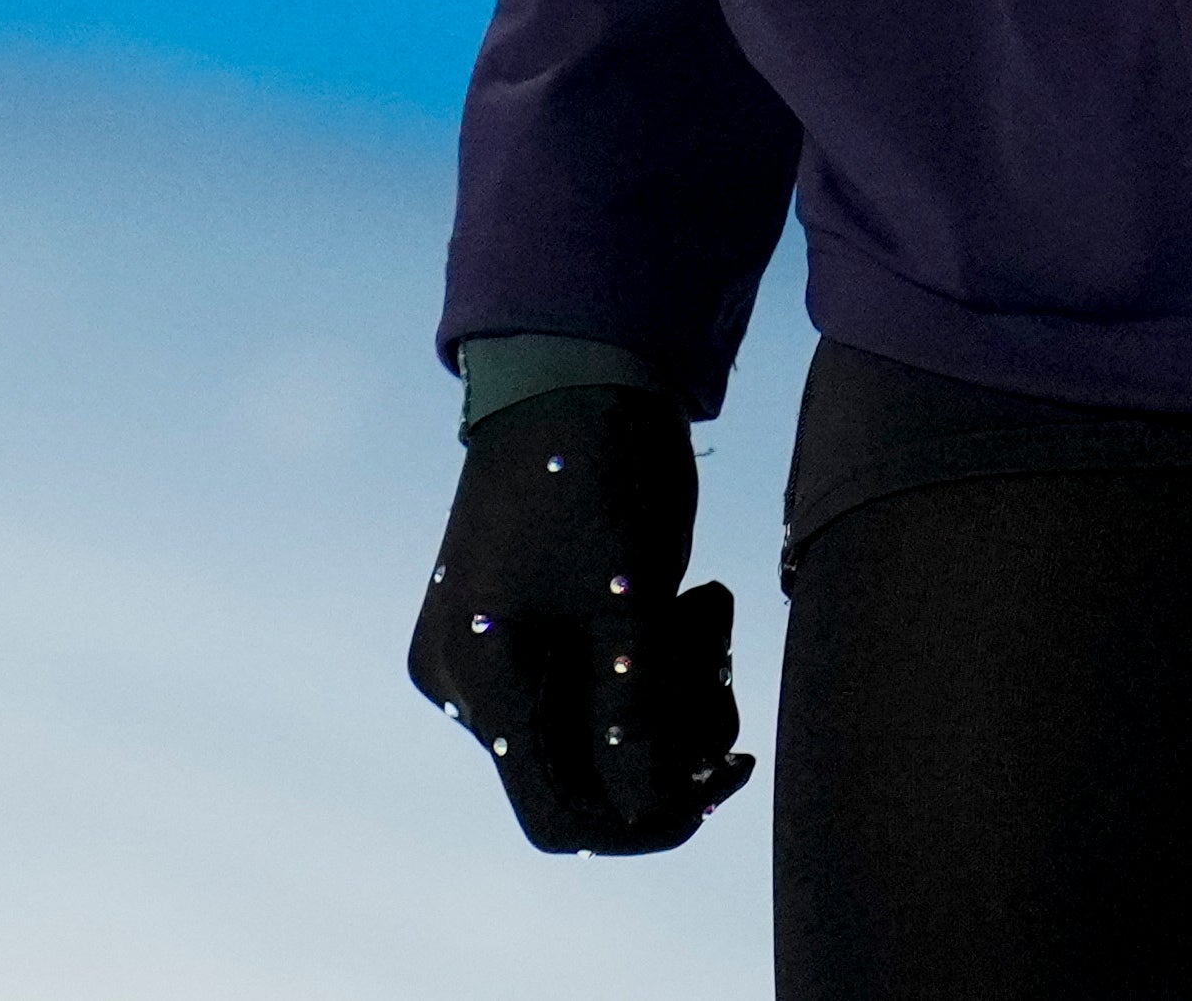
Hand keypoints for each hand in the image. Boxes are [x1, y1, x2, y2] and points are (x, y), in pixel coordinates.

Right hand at [410, 384, 752, 854]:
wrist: (572, 370)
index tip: (723, 780)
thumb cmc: (600, 476)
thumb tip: (651, 812)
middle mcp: (467, 682)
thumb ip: (636, 724)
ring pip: (594, 727)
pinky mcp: (514, 623)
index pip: (562, 818)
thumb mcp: (634, 609)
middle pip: (586, 770)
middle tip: (723, 662)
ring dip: (672, 691)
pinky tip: (686, 599)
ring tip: (708, 610)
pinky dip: (646, 659)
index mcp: (486, 683)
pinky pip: (585, 682)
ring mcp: (485, 651)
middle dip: (673, 732)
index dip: (649, 821)